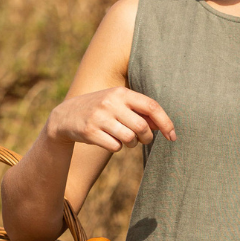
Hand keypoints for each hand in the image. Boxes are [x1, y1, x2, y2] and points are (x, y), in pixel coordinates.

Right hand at [45, 86, 175, 152]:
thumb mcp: (118, 104)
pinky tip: (110, 141)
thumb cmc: (101, 110)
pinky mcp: (90, 131)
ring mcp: (99, 117)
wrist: (66, 116)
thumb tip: (163, 126)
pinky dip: (117, 147)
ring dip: (132, 144)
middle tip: (143, 140)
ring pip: (129, 139)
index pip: (151, 106)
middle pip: (142, 127)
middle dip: (147, 138)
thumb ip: (139, 112)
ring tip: (126, 140)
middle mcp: (110, 102)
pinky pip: (115, 146)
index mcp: (121, 93)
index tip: (173, 136)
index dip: (166, 123)